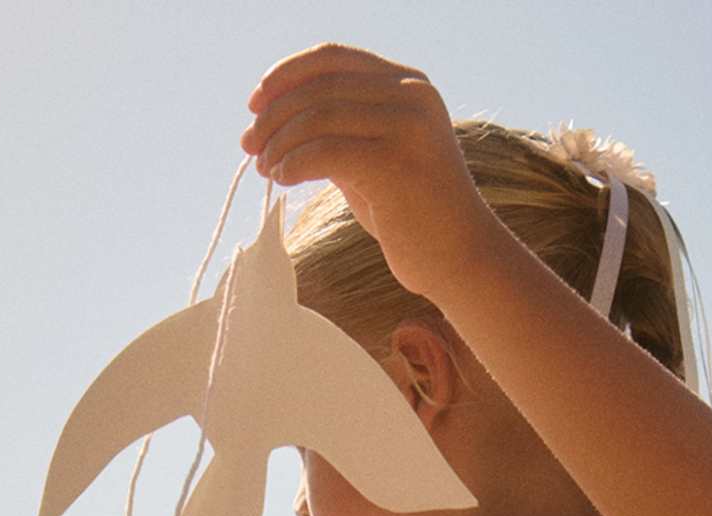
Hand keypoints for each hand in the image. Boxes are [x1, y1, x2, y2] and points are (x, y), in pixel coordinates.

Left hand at [241, 45, 495, 304]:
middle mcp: (411, 95)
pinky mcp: (396, 164)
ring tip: (265, 168)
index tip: (255, 104)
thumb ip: (337, 133)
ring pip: (318, 116)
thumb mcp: (373, 160)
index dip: (285, 75)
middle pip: (319, 87)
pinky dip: (294, 163)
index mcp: (407, 84)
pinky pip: (326, 152)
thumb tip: (272, 122)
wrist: (461, 259)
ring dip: (279, 142)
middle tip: (250, 146)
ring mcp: (407, 127)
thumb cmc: (413, 217)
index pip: (332, 58)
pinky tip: (282, 179)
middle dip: (274, 115)